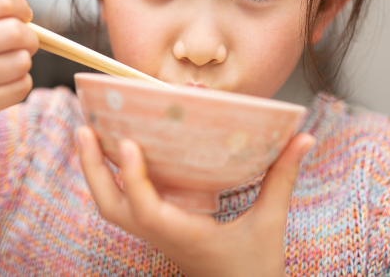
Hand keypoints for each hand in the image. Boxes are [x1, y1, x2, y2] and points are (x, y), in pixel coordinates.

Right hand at [0, 0, 38, 135]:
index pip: (1, 1)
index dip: (21, 7)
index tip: (21, 14)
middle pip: (14, 33)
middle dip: (29, 35)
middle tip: (24, 39)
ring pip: (20, 62)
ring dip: (24, 59)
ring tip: (11, 59)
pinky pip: (20, 88)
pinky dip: (22, 81)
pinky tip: (6, 79)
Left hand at [77, 126, 314, 276]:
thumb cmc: (255, 269)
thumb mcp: (271, 225)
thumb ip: (283, 179)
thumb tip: (305, 138)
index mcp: (185, 236)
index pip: (148, 211)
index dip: (133, 178)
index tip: (128, 143)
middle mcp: (161, 235)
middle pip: (111, 207)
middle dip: (93, 169)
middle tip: (85, 127)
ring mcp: (154, 236)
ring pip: (111, 207)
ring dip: (94, 172)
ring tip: (88, 133)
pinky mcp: (155, 231)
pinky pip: (122, 206)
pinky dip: (110, 179)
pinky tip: (110, 153)